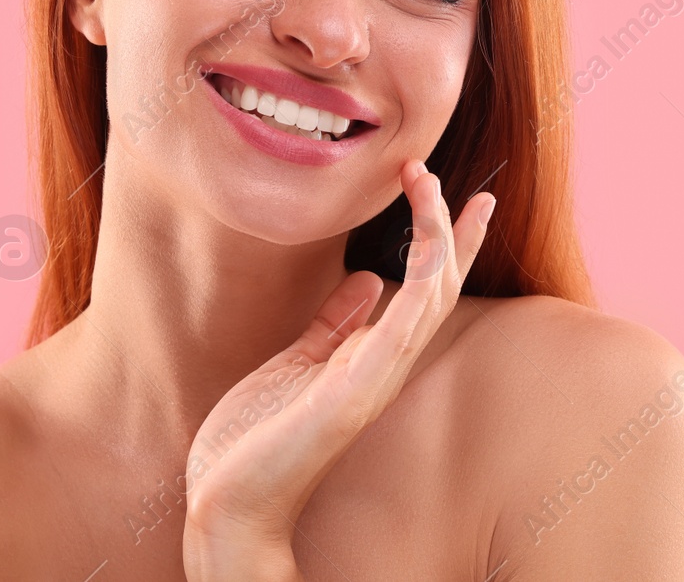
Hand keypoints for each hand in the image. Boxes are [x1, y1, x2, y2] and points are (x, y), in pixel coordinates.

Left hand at [181, 159, 496, 580]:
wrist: (229, 503)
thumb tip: (366, 279)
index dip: (444, 240)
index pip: (422, 289)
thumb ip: (332, 325)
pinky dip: (420, 288)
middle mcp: (383, 367)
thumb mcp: (294, 364)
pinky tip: (425, 251)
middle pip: (438, 287)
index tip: (451, 191)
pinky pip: (400, 332)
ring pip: (428, 299)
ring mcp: (374, 381)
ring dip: (436, 239)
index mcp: (370, 358)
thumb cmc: (256, 442)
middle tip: (454, 179)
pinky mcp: (353, 395)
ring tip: (429, 187)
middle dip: (451, 230)